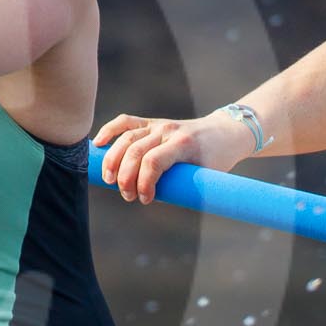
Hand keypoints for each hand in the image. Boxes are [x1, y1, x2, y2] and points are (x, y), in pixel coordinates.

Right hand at [91, 111, 256, 202]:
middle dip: (125, 177)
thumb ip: (181, 188)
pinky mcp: (152, 123)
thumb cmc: (218, 159)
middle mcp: (169, 131)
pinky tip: (98, 145)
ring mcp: (159, 124)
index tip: (144, 200)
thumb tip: (153, 202)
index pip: (153, 162)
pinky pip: (126, 122)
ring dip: (113, 160)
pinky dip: (110, 131)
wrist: (227, 132)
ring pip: (127, 138)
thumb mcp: (207, 176)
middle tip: (127, 196)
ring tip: (109, 180)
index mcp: (184, 144)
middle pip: (135, 151)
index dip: (143, 183)